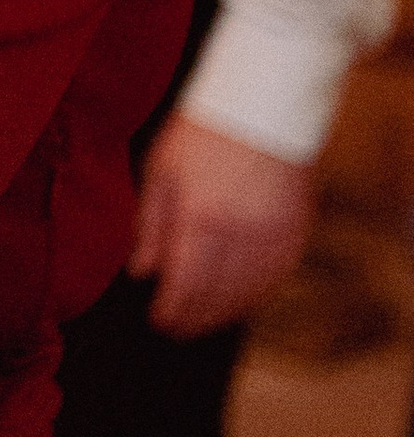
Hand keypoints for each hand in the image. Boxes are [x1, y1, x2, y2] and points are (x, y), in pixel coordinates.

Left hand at [130, 112, 316, 337]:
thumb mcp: (159, 171)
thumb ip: (150, 226)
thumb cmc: (201, 134)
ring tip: (203, 322)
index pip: (184, 285)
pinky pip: (276, 279)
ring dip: (224, 314)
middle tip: (177, 330)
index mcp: (200, 219)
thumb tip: (141, 272)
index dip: (172, 311)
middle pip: (217, 296)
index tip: (159, 323)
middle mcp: (240, 235)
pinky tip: (239, 302)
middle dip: (194, 319)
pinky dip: (255, 296)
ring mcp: (273, 236)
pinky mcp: (296, 233)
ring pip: (249, 294)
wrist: (261, 107)